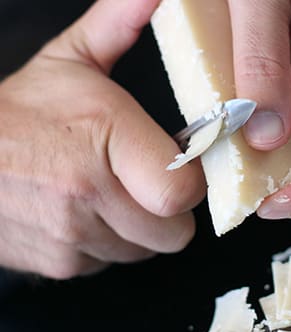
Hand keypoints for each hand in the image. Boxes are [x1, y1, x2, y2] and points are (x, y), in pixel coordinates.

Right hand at [0, 0, 205, 278]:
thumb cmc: (17, 112)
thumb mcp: (70, 59)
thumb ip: (120, 24)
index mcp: (105, 138)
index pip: (184, 191)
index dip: (189, 182)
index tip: (178, 166)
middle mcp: (89, 194)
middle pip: (174, 231)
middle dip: (169, 209)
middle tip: (147, 181)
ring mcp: (74, 236)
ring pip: (146, 249)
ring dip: (140, 227)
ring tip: (111, 194)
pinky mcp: (63, 264)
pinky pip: (113, 262)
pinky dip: (110, 242)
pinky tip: (87, 214)